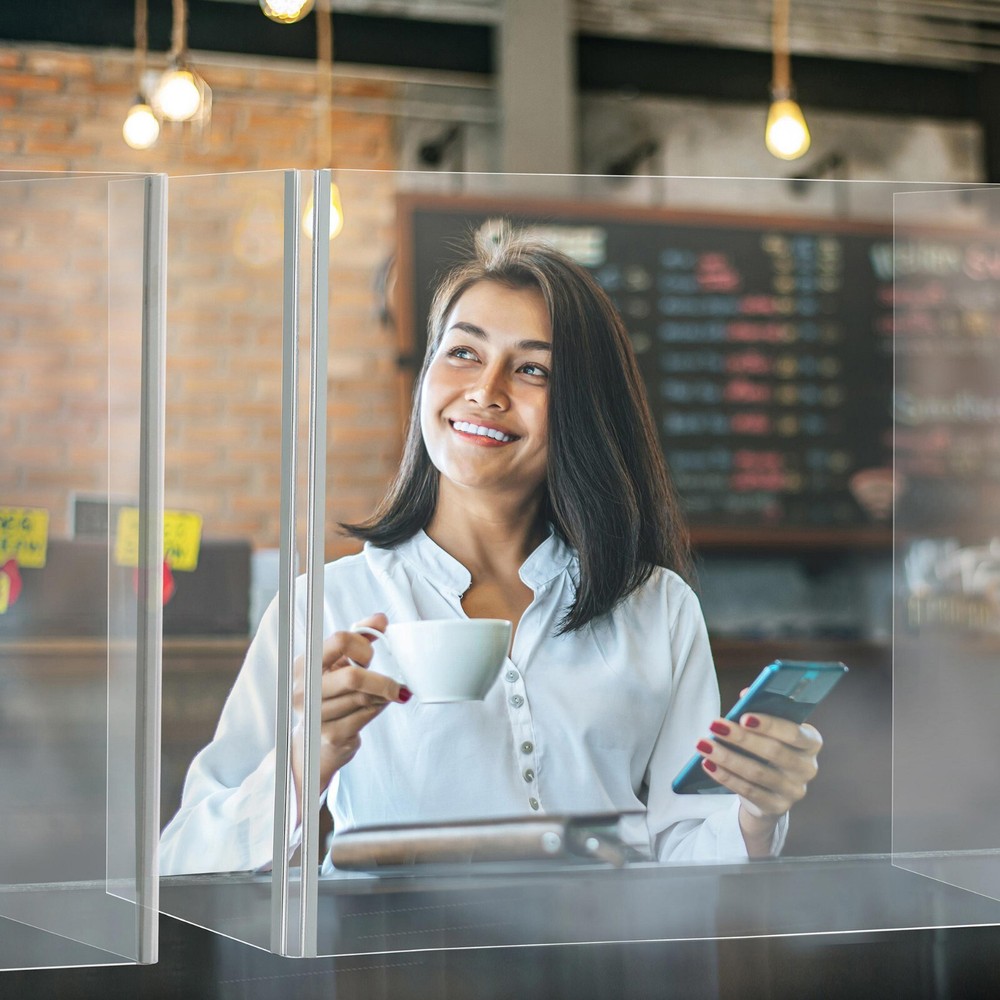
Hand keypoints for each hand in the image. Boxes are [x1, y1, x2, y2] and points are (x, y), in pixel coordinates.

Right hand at [290, 613, 409, 820]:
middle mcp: (305, 689)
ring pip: (364, 697)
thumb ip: (360, 638)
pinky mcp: (331, 735)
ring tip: (386, 694)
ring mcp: (316, 714)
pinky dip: (379, 709)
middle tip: (396, 684)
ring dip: (383, 695)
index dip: (363, 646)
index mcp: (306, 664)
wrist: (313, 743)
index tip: (369, 655)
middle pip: (354, 676)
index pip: (340, 640)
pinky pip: (366, 715)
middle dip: (381, 680)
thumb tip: (380, 619)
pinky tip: (378, 706)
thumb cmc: (330, 695)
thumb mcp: (339, 663)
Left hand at [694, 709, 822, 856]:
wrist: (770, 790)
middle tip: (714, 725)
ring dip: (726, 757)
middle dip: (740, 738)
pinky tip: (708, 763)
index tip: (743, 716)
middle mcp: (808, 768)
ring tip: (703, 744)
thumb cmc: (767, 749)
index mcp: (811, 742)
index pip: (794, 733)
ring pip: (757, 773)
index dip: (769, 724)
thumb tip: (746, 694)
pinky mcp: (777, 807)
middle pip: (773, 752)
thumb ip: (760, 711)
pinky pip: (748, 791)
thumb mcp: (769, 730)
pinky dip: (725, 776)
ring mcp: (794, 791)